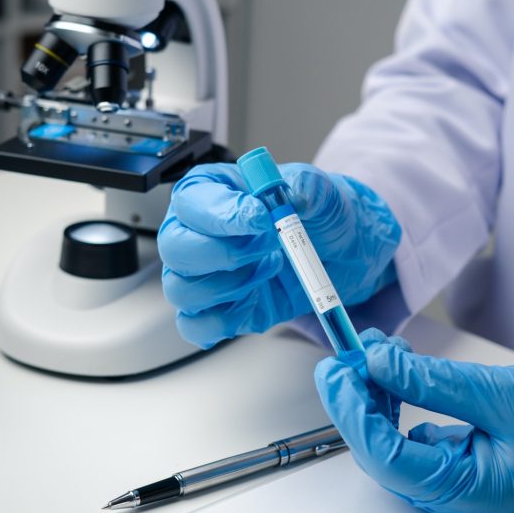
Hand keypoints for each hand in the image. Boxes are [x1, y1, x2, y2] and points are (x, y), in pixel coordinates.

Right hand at [158, 162, 400, 348]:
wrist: (339, 254)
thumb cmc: (317, 216)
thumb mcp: (321, 191)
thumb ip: (306, 186)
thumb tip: (292, 195)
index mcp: (211, 190)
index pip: (190, 200)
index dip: (221, 214)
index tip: (262, 219)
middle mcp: (195, 232)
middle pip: (174, 248)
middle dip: (224, 252)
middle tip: (270, 247)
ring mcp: (202, 274)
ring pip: (181, 290)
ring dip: (230, 285)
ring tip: (270, 268)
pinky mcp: (217, 309)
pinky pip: (196, 326)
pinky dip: (225, 320)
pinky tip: (256, 300)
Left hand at [315, 342, 513, 512]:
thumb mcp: (501, 395)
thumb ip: (434, 382)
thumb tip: (378, 363)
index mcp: (463, 493)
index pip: (384, 456)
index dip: (352, 412)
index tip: (336, 372)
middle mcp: (451, 500)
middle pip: (380, 449)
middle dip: (358, 398)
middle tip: (345, 354)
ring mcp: (452, 488)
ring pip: (391, 442)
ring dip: (375, 396)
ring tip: (373, 352)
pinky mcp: (455, 470)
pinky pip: (409, 439)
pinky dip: (395, 403)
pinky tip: (394, 373)